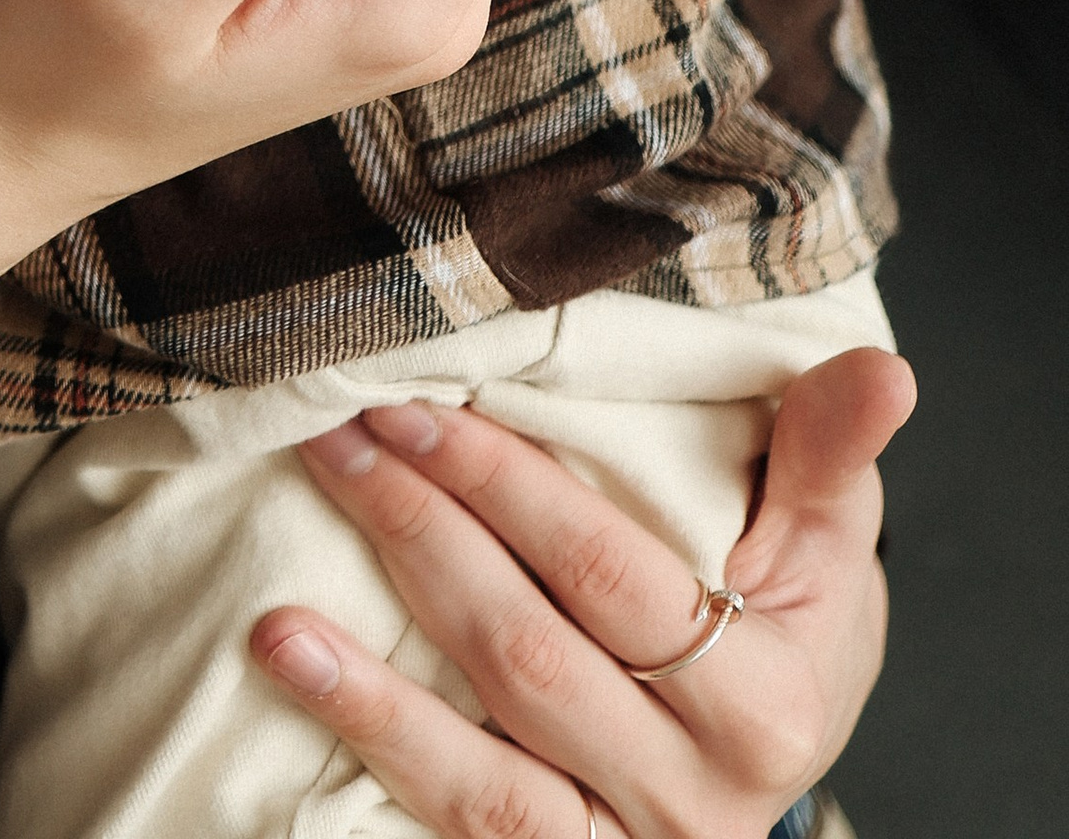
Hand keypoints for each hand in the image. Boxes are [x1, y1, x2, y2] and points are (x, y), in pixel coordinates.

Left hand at [251, 346, 912, 832]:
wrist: (777, 758)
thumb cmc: (790, 625)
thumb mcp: (826, 544)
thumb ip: (831, 454)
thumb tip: (882, 367)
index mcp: (767, 696)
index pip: (610, 575)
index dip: (506, 486)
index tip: (413, 401)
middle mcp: (697, 789)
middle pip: (529, 651)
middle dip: (421, 534)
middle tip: (334, 437)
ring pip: (486, 758)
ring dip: (370, 677)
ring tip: (277, 610)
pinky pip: (465, 822)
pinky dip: (375, 746)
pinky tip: (294, 670)